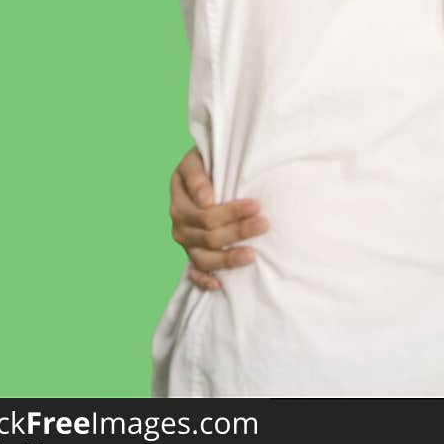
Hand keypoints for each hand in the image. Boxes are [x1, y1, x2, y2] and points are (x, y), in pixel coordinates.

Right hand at [170, 148, 269, 291]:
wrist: (204, 171)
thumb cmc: (207, 162)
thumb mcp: (197, 158)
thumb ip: (198, 175)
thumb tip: (205, 199)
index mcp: (179, 198)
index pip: (205, 213)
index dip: (231, 211)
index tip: (256, 205)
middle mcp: (179, 222)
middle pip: (208, 235)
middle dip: (239, 230)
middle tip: (264, 224)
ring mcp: (185, 241)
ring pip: (204, 258)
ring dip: (228, 259)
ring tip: (253, 255)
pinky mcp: (191, 254)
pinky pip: (194, 273)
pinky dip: (204, 281)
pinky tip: (220, 286)